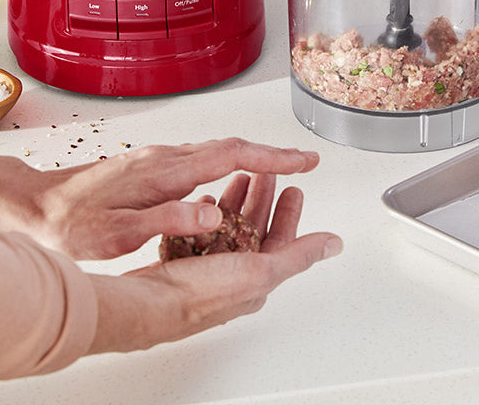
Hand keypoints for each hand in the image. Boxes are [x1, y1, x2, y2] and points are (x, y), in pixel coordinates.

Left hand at [30, 137, 321, 260]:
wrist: (30, 207)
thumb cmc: (68, 225)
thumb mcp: (117, 235)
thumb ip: (167, 222)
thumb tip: (213, 217)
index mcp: (165, 171)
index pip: (233, 156)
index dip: (274, 157)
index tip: (304, 160)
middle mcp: (165, 157)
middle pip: (231, 146)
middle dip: (273, 153)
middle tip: (304, 162)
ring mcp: (156, 158)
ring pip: (216, 149)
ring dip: (251, 156)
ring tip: (278, 168)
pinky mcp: (149, 165)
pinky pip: (200, 157)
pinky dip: (227, 161)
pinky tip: (229, 175)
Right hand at [87, 174, 342, 353]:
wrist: (145, 303)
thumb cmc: (199, 293)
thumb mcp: (261, 269)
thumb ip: (299, 254)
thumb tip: (333, 245)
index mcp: (255, 278)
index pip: (281, 239)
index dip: (289, 211)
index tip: (294, 188)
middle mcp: (232, 276)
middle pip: (253, 229)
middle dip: (261, 199)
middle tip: (265, 175)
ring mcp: (205, 270)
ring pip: (226, 229)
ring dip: (234, 204)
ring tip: (238, 180)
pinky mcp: (181, 265)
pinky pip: (197, 236)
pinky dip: (204, 216)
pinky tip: (204, 203)